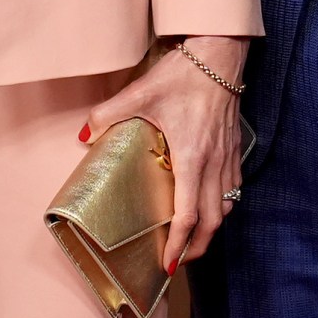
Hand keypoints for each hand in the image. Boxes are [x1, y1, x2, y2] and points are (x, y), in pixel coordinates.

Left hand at [83, 37, 250, 273]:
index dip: (178, 244)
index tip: (167, 265)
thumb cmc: (184, 73)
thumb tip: (83, 135)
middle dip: (197, 248)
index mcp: (191, 157)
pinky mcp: (234, 148)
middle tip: (177, 263)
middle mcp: (213, 163)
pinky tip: (210, 205)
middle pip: (212, 221)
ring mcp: (227, 157)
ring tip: (193, 241)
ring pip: (225, 207)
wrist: (221, 53)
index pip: (188, 214)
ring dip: (210, 230)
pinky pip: (233, 188)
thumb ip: (108, 114)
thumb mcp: (141, 91)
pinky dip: (222, 206)